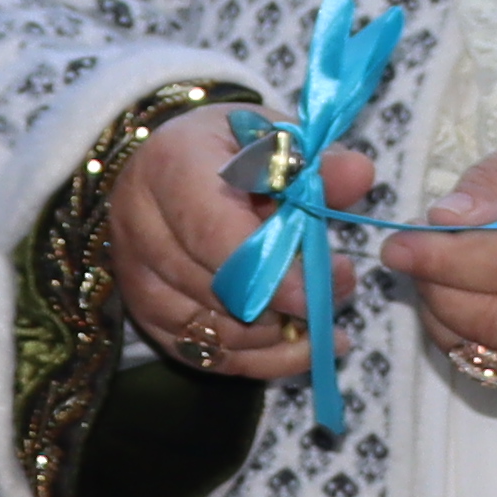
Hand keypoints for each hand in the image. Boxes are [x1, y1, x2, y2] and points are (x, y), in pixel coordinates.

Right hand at [109, 105, 364, 390]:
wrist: (167, 165)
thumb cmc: (228, 148)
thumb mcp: (274, 136)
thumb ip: (318, 160)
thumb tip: (359, 176)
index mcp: (172, 167)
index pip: (216, 234)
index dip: (274, 270)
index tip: (327, 285)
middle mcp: (142, 227)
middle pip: (216, 290)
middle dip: (287, 302)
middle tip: (339, 289)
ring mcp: (138, 279)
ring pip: (213, 332)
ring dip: (277, 334)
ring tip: (325, 315)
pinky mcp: (147, 319)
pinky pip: (208, 357)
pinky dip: (262, 360)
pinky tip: (304, 348)